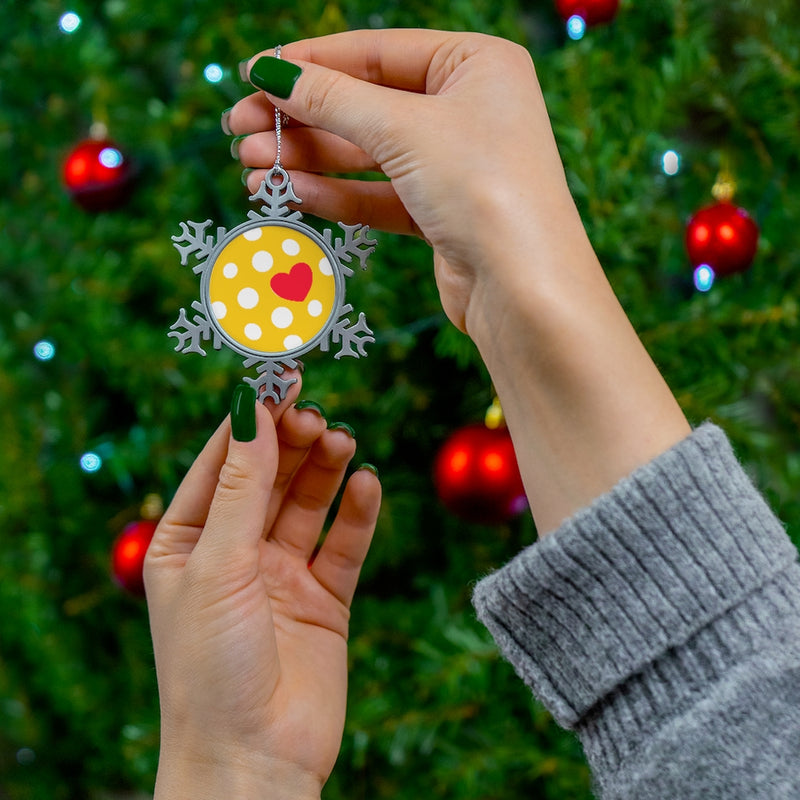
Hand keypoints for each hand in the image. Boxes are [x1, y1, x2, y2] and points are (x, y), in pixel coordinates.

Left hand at [144, 380, 380, 799]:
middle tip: (316, 416)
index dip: (250, 420)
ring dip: (325, 470)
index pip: (221, 463)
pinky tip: (367, 485)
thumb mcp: (218, 563)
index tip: (279, 379)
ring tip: (342, 441)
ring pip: (308, 503)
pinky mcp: (324, 599)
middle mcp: (235, 553)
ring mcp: (281, 575)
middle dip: (292, 442)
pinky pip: (344, 544)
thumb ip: (242, 486)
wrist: (254, 761)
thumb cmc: (210, 667)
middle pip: (269, 477)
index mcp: (188, 542)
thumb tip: (252, 408)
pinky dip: (357, 513)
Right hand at [227, 29, 580, 334]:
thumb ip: (333, 99)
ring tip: (251, 168)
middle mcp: (468, 109)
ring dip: (308, 160)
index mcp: (476, 64)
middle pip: (366, 105)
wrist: (524, 290)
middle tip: (239, 131)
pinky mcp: (441, 214)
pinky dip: (336, 194)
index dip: (310, 63)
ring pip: (367, 155)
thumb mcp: (403, 129)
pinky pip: (379, 195)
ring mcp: (455, 165)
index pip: (376, 52)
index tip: (253, 74)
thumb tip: (271, 72)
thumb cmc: (483, 188)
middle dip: (300, 120)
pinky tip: (292, 194)